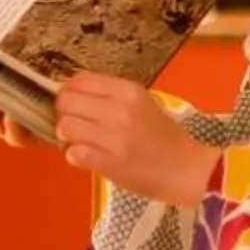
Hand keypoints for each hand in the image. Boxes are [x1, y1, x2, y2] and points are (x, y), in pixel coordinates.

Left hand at [55, 74, 219, 207]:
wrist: (185, 169)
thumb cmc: (164, 137)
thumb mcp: (144, 104)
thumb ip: (111, 96)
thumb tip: (74, 92)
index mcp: (129, 91)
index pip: (80, 80)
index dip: (69, 91)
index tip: (74, 102)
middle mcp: (118, 109)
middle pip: (66, 101)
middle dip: (64, 113)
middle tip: (75, 123)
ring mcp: (112, 136)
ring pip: (65, 127)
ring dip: (68, 136)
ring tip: (82, 141)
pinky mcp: (107, 162)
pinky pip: (72, 153)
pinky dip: (76, 156)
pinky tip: (89, 157)